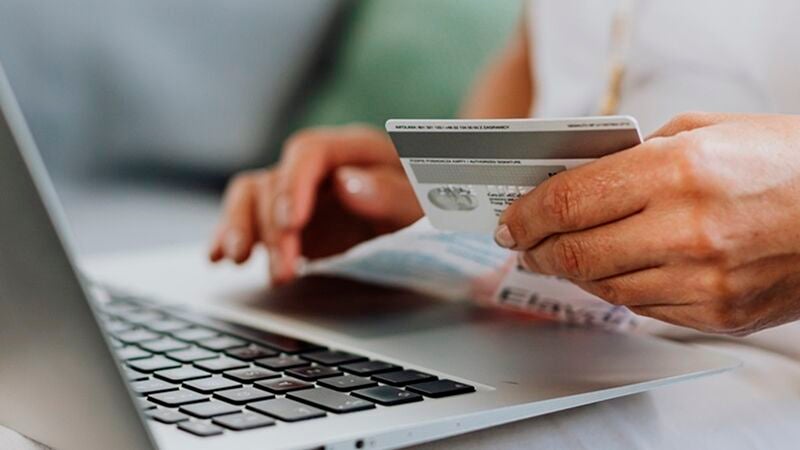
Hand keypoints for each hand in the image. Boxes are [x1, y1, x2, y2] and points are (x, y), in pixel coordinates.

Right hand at [209, 124, 422, 283]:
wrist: (426, 219)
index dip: (294, 184)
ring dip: (241, 229)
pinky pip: (247, 218)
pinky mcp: (285, 220)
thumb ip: (391, 193)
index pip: (309, 151)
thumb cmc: (428, 205)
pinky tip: (218, 257)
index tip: (292, 222)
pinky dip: (229, 235)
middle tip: (285, 270)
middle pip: (275, 180)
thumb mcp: (423, 203)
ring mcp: (297, 192)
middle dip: (273, 227)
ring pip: (251, 196)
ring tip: (237, 261)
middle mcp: (318, 166)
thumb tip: (348, 184)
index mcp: (353, 149)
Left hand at [496, 112, 799, 334]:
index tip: (511, 219)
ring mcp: (704, 278)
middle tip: (522, 243)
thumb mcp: (706, 132)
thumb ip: (637, 156)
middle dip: (536, 249)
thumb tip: (580, 180)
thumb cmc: (787, 162)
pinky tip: (608, 273)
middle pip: (576, 252)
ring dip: (571, 272)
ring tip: (556, 257)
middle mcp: (687, 229)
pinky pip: (644, 308)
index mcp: (678, 171)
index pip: (569, 201)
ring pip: (605, 287)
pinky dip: (616, 290)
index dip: (527, 214)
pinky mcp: (718, 312)